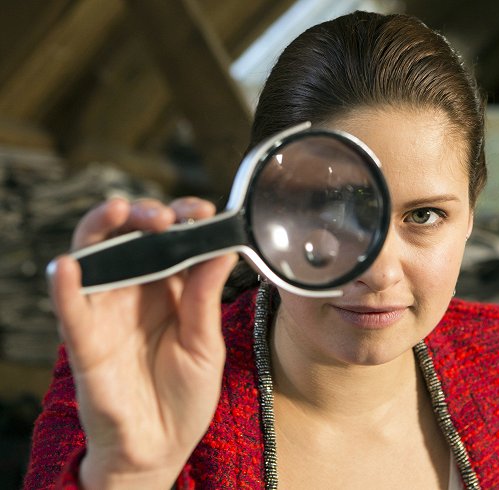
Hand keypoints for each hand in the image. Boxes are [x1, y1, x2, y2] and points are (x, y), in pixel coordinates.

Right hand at [49, 197, 237, 487]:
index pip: (172, 241)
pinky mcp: (86, 341)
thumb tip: (224, 249)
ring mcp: (109, 313)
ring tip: (120, 212)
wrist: (161, 445)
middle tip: (163, 215)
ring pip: (95, 259)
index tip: (201, 211)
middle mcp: (137, 293)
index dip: (183, 220)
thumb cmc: (186, 394)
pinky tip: (68, 266)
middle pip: (131, 239)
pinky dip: (66, 287)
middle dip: (144, 216)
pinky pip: (71, 310)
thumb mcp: (206, 343)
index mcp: (171, 289)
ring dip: (102, 230)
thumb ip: (207, 298)